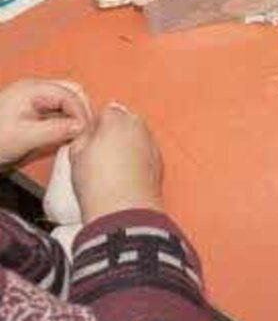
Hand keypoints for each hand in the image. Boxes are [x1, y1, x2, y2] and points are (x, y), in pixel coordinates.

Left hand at [0, 80, 89, 167]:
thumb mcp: (24, 137)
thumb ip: (56, 130)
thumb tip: (82, 127)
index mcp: (33, 88)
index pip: (70, 94)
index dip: (81, 113)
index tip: (87, 132)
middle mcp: (35, 88)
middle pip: (70, 92)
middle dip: (80, 111)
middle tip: (85, 133)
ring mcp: (33, 98)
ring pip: (65, 100)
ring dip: (73, 115)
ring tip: (77, 134)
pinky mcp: (31, 110)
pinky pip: (56, 109)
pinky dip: (64, 120)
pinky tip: (65, 134)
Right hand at [69, 104, 162, 221]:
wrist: (123, 209)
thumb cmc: (98, 183)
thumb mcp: (76, 154)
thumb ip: (83, 135)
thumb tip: (88, 132)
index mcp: (116, 119)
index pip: (105, 111)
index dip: (95, 126)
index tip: (88, 139)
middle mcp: (138, 127)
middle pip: (124, 121)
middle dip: (113, 132)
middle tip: (97, 154)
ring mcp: (151, 143)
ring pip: (137, 137)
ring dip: (127, 145)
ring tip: (110, 169)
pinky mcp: (159, 160)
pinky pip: (146, 153)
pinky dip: (137, 160)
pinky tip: (124, 176)